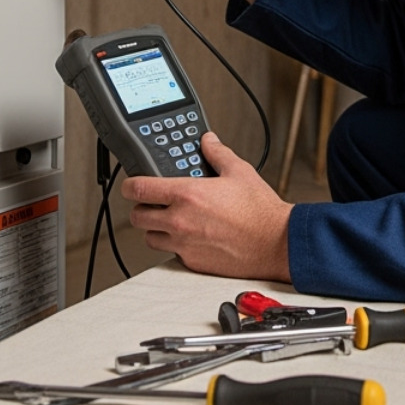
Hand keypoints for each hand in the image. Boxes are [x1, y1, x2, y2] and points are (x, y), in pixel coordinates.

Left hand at [123, 132, 293, 281]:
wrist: (275, 243)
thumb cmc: (260, 211)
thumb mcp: (239, 171)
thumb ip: (218, 153)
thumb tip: (208, 141)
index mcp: (187, 195)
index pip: (139, 189)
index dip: (129, 185)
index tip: (130, 184)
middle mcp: (180, 221)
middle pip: (137, 217)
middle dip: (142, 208)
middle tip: (153, 203)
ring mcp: (184, 244)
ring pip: (150, 238)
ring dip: (155, 229)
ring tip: (171, 220)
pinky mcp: (192, 262)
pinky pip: (172, 253)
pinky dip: (175, 245)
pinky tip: (191, 235)